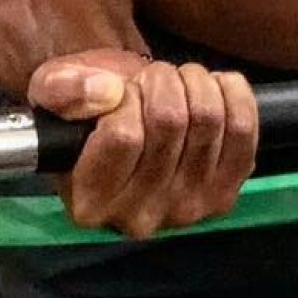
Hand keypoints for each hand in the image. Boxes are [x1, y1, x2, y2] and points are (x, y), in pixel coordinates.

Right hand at [27, 48, 258, 238]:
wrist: (132, 129)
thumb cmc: (90, 111)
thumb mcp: (55, 91)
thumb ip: (63, 89)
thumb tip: (106, 92)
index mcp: (89, 202)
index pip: (123, 135)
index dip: (125, 95)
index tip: (120, 90)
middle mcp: (138, 218)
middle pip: (170, 120)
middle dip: (161, 80)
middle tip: (151, 79)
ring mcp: (186, 210)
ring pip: (208, 119)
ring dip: (194, 82)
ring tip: (178, 84)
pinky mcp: (224, 195)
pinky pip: (243, 129)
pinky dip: (231, 93)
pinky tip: (213, 88)